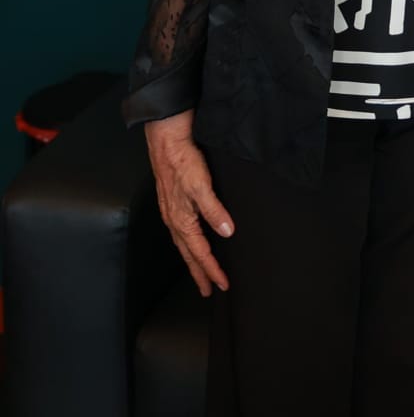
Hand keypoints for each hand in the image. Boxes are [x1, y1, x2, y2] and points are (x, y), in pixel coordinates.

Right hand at [144, 110, 233, 294]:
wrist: (167, 141)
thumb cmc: (184, 162)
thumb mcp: (202, 186)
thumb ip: (214, 210)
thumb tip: (227, 233)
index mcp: (182, 220)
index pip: (200, 253)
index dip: (212, 270)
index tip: (223, 284)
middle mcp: (174, 220)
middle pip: (189, 254)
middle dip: (200, 272)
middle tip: (208, 290)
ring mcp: (171, 212)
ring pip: (183, 244)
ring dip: (193, 260)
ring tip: (201, 272)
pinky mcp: (172, 202)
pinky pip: (180, 232)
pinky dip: (188, 243)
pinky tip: (192, 241)